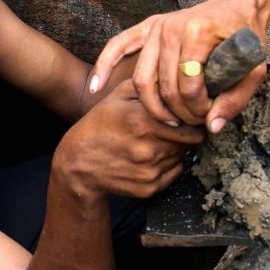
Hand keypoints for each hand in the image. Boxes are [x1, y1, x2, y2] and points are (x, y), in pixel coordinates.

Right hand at [54, 80, 203, 198]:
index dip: (191, 120)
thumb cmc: (99, 124)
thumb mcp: (118, 96)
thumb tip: (177, 81)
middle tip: (171, 129)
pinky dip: (166, 166)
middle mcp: (148, 149)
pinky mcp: (148, 188)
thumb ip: (149, 85)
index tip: (186, 117)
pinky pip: (173, 174)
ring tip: (153, 142)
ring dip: (174, 150)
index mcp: (142, 122)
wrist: (78, 163)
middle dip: (185, 134)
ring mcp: (149, 171)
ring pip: (181, 157)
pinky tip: (148, 158)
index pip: (190, 125)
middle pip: (190, 142)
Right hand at [89, 0, 267, 132]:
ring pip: (141, 77)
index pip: (188, 84)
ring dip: (151, 104)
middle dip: (174, 111)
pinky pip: (118, 47)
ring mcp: (156, 26)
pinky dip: (104, 67)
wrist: (236, 3)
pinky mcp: (146, 27)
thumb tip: (212, 127)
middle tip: (187, 124)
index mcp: (198, 33)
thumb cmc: (246, 37)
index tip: (207, 116)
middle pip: (162, 85)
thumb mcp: (254, 69)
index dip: (197, 108)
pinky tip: (96, 87)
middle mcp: (172, 27)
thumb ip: (236, 100)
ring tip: (166, 119)